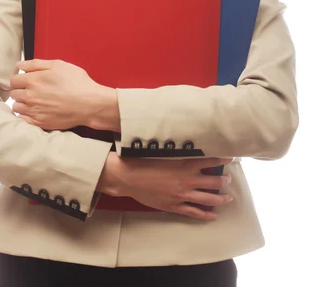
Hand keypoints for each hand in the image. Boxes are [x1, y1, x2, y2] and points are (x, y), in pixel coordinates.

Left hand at [9, 58, 103, 129]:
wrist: (90, 104)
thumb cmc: (77, 82)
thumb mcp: (58, 65)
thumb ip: (36, 63)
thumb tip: (19, 64)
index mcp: (33, 80)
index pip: (13, 80)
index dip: (20, 79)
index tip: (27, 80)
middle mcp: (30, 96)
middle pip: (13, 93)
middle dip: (21, 90)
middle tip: (33, 89)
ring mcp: (34, 111)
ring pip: (17, 107)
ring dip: (22, 103)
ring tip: (34, 101)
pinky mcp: (39, 123)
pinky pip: (23, 119)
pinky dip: (26, 115)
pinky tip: (36, 111)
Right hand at [115, 155, 234, 219]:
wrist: (129, 177)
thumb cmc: (144, 161)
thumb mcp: (163, 152)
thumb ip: (178, 152)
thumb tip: (187, 145)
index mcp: (185, 164)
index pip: (211, 161)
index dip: (223, 159)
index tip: (231, 157)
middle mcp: (187, 180)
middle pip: (215, 182)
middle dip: (224, 180)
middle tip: (228, 179)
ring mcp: (182, 195)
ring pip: (209, 199)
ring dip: (221, 198)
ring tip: (228, 197)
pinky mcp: (175, 206)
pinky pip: (195, 212)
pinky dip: (206, 214)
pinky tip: (213, 215)